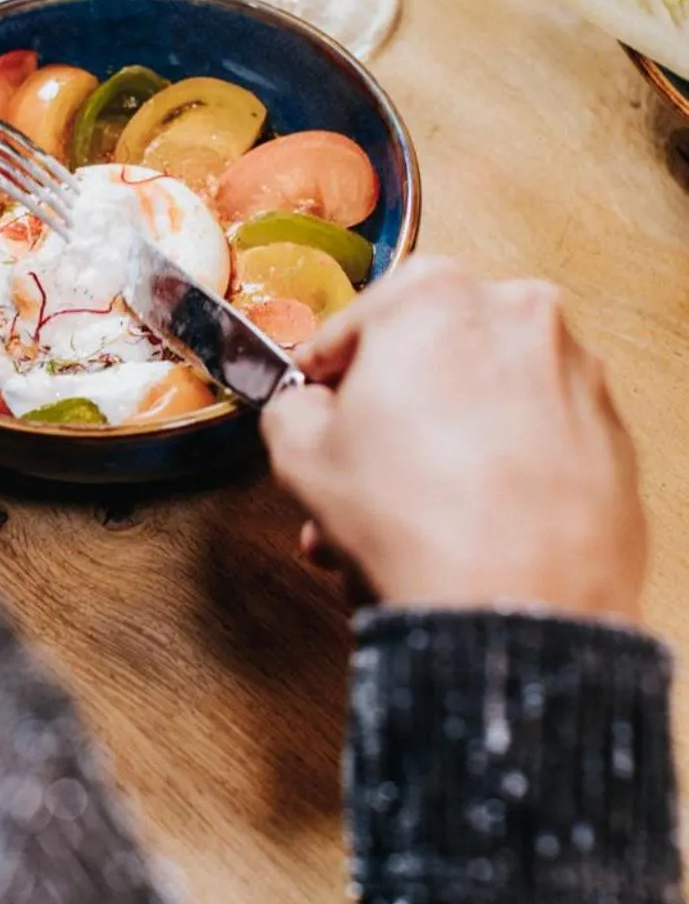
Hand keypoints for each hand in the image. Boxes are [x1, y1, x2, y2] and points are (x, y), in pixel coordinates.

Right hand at [263, 259, 644, 623]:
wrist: (517, 608)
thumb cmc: (418, 520)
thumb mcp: (299, 452)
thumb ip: (291, 410)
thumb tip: (305, 412)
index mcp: (437, 295)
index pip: (354, 326)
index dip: (321, 379)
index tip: (314, 408)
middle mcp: (518, 317)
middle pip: (426, 365)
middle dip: (386, 426)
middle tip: (356, 475)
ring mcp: (575, 377)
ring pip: (481, 406)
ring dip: (438, 454)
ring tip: (401, 522)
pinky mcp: (611, 439)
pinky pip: (533, 444)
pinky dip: (501, 474)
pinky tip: (464, 530)